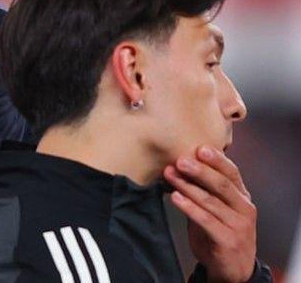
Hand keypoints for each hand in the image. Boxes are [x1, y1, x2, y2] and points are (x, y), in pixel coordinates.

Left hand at [163, 146, 256, 282]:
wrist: (232, 268)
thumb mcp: (215, 208)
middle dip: (200, 170)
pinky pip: (206, 220)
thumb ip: (203, 189)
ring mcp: (239, 225)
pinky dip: (190, 208)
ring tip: (170, 175)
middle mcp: (244, 208)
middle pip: (222, 185)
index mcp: (242, 196)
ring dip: (188, 187)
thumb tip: (177, 165)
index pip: (231, 173)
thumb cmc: (219, 231)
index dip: (216, 160)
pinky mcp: (228, 240)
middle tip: (180, 160)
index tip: (199, 147)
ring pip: (211, 201)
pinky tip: (176, 198)